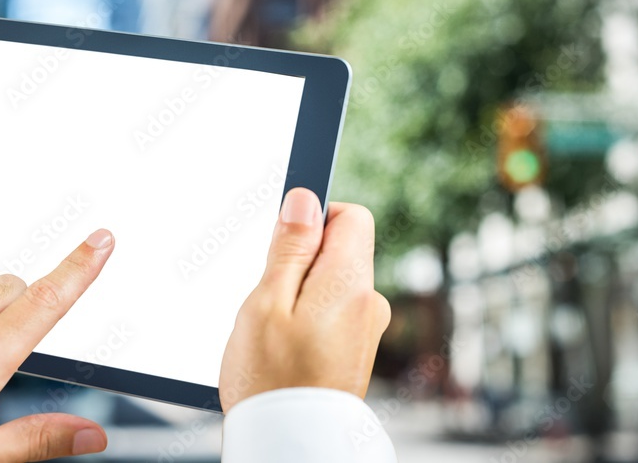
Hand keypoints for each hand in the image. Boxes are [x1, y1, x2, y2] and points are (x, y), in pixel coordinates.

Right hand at [219, 188, 390, 410]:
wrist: (290, 445)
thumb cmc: (271, 380)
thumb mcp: (268, 302)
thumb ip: (290, 247)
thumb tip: (305, 199)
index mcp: (350, 283)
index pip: (352, 216)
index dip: (316, 218)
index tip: (284, 243)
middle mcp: (369, 303)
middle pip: (341, 250)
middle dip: (302, 261)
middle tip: (271, 296)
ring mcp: (367, 329)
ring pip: (334, 283)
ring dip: (303, 293)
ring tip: (276, 329)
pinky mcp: (357, 350)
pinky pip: (334, 313)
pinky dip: (310, 318)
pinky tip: (287, 347)